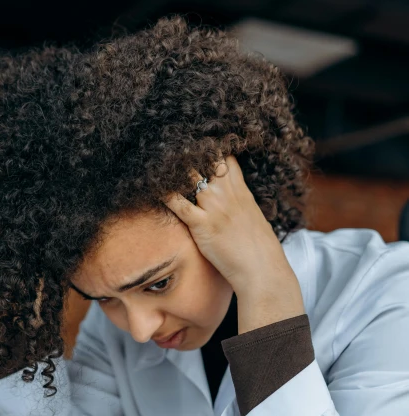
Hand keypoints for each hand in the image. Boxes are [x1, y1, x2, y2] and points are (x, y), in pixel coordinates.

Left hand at [163, 155, 304, 331]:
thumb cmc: (260, 249)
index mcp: (240, 189)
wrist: (262, 269)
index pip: (224, 156)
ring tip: (155, 162)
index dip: (209, 148)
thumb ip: (240, 202)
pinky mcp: (202, 224)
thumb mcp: (253, 216)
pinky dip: (164, 194)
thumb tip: (233, 200)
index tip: (195, 145)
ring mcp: (214, 207)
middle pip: (205, 158)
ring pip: (188, 175)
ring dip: (171, 169)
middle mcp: (226, 192)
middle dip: (187, 152)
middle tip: (168, 146)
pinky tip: (153, 188)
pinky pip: (178, 203)